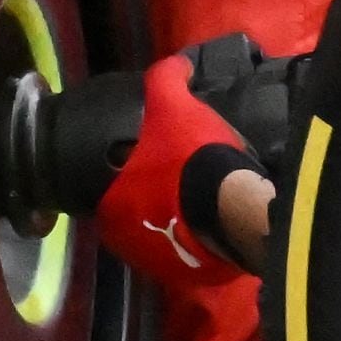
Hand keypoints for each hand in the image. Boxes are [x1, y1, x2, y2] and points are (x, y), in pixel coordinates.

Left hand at [94, 51, 262, 291]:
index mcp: (106, 204)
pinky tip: (213, 225)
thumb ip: (166, 80)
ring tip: (201, 203)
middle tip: (182, 183)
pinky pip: (188, 259)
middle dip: (155, 200)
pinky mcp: (188, 277)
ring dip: (176, 224)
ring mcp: (153, 261)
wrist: (235, 206)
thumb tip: (175, 63)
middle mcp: (120, 239)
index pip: (110, 187)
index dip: (132, 174)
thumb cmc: (193, 156)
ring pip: (161, 238)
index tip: (156, 166)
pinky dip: (197, 245)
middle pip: (137, 214)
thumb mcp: (175, 107)